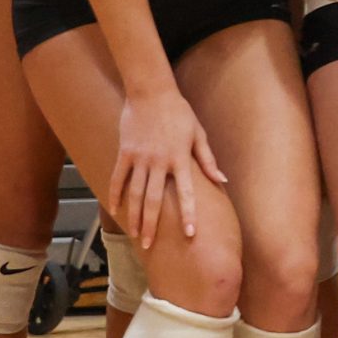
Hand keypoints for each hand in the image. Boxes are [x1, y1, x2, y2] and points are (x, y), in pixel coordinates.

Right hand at [110, 85, 227, 246]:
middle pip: (154, 200)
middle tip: (149, 246)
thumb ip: (208, 160)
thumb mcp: (198, 134)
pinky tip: (114, 209)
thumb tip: (222, 180)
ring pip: (134, 193)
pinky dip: (115, 194)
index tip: (191, 234)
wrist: (151, 92)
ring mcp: (140, 158)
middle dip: (151, 225)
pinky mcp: (125, 152)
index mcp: (181, 159)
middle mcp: (159, 161)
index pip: (187, 193)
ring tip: (134, 234)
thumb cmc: (180, 112)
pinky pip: (118, 177)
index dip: (189, 214)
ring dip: (133, 216)